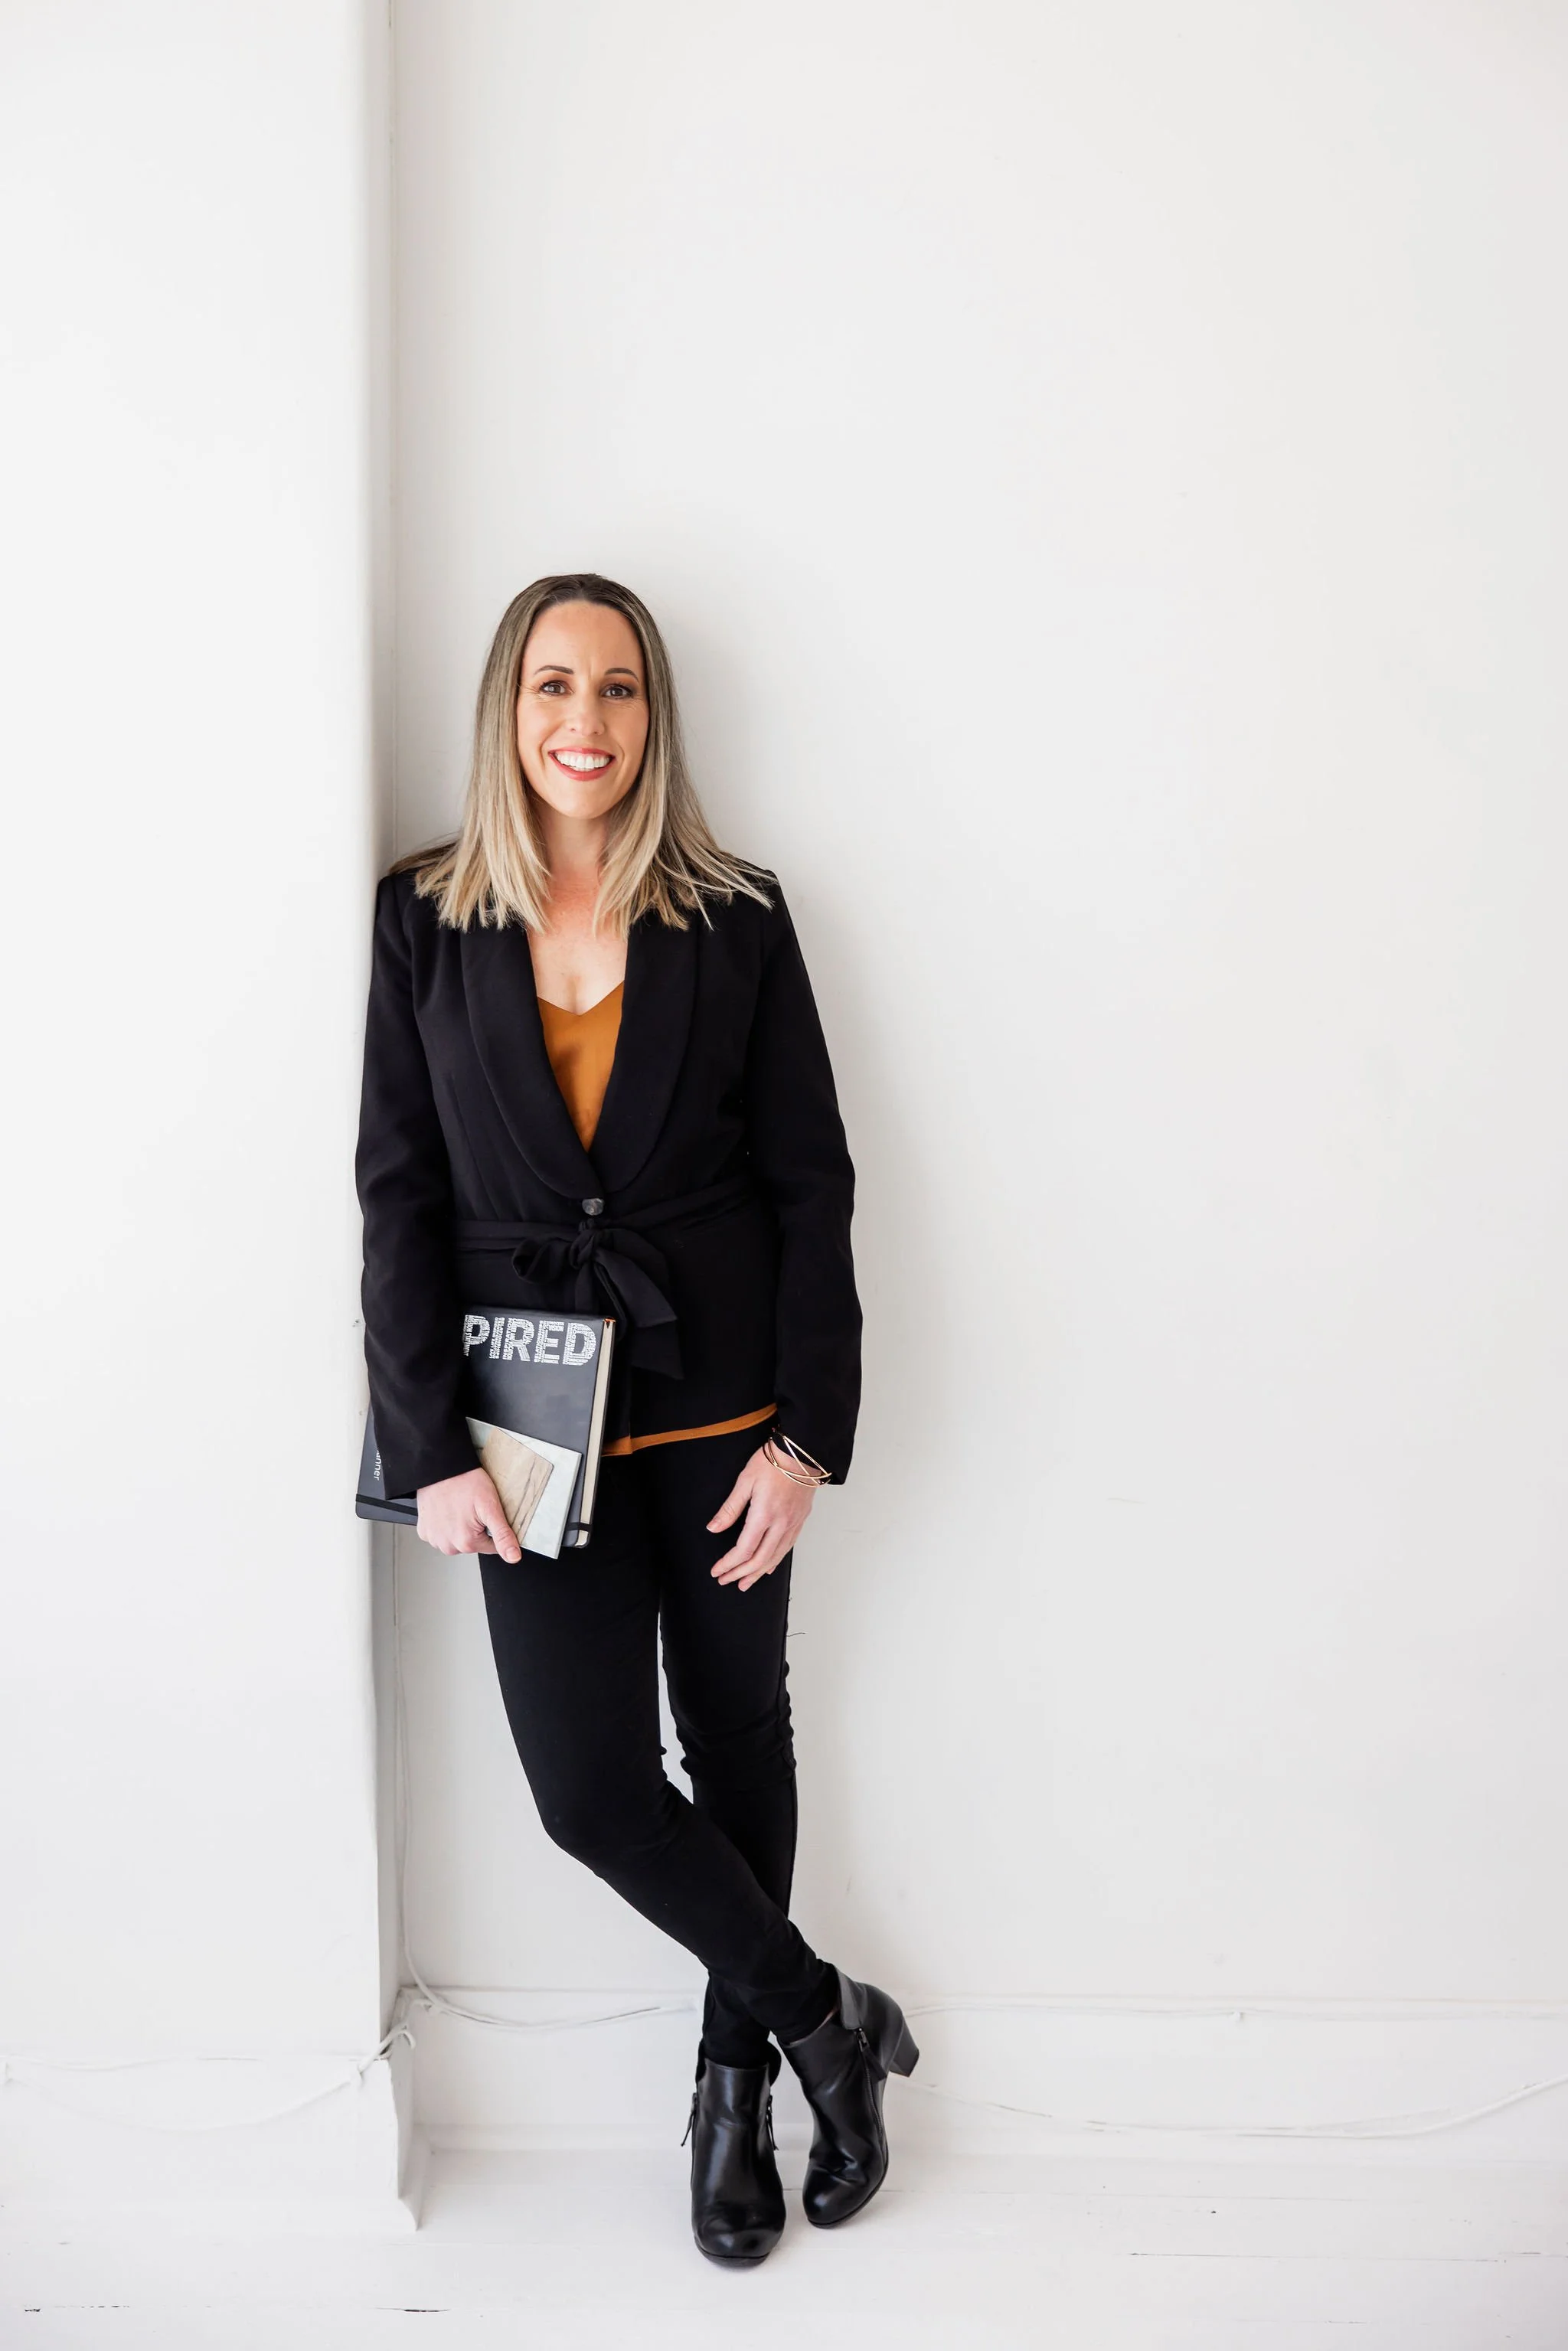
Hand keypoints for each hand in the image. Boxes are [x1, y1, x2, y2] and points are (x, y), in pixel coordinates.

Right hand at [416, 1466, 522, 1560]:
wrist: (440, 1467)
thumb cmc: (465, 1482)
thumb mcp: (491, 1507)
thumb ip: (503, 1535)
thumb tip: (513, 1557)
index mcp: (466, 1543)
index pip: (492, 1546)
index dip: (493, 1527)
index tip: (486, 1513)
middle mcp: (447, 1545)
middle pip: (473, 1544)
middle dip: (476, 1528)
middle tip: (472, 1508)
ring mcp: (434, 1539)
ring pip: (456, 1539)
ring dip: (460, 1527)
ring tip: (459, 1507)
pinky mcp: (424, 1531)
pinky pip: (440, 1533)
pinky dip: (445, 1524)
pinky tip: (447, 1510)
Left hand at [707, 1446, 817, 1591]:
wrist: (802, 1453)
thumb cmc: (773, 1463)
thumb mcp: (744, 1482)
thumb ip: (729, 1509)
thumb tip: (713, 1528)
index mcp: (764, 1515)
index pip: (743, 1550)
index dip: (728, 1564)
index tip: (717, 1571)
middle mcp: (780, 1525)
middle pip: (759, 1560)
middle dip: (740, 1574)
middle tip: (725, 1580)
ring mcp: (792, 1524)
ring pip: (774, 1558)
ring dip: (757, 1573)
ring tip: (744, 1583)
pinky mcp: (799, 1521)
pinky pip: (787, 1548)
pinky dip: (775, 1561)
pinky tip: (768, 1568)